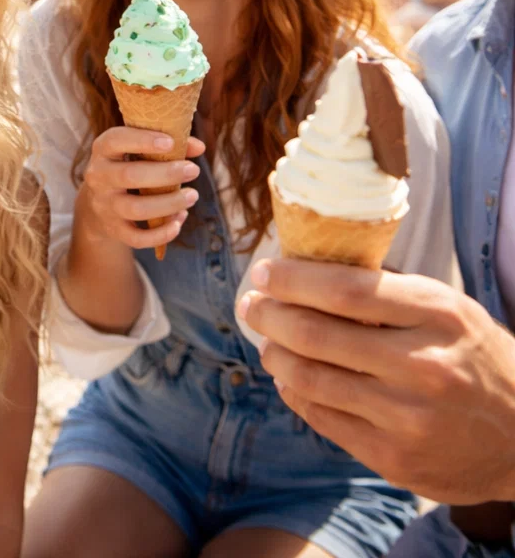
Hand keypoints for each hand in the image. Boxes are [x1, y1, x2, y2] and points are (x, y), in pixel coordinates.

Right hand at [76, 127, 202, 251]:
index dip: (142, 140)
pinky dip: (160, 234)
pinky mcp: (114, 230)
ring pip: (136, 209)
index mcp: (103, 150)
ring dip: (169, 203)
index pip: (115, 141)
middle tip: (193, 170)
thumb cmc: (128, 165)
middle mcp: (99, 177)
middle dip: (166, 174)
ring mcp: (105, 206)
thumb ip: (167, 144)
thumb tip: (199, 147)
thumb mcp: (138, 149)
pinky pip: (137, 238)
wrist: (99, 203)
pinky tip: (178, 222)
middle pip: (129, 176)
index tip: (171, 142)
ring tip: (192, 195)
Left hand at [239, 258, 514, 503]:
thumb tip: (307, 267)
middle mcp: (424, 365)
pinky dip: (295, 393)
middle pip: (316, 334)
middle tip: (250, 305)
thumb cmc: (474, 357)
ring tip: (267, 341)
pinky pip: (323, 418)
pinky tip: (289, 377)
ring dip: (275, 354)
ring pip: (310, 379)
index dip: (292, 279)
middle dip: (269, 315)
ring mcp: (408, 417)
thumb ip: (386, 292)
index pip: (344, 290)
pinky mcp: (395, 458)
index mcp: (437, 315)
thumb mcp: (447, 308)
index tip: (263, 272)